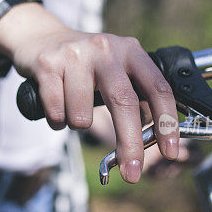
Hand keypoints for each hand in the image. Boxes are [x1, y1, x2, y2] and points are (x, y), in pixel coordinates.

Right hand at [0, 3, 178, 182]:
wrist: (40, 38)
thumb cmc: (85, 64)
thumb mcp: (116, 68)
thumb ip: (135, 95)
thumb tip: (154, 139)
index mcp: (131, 51)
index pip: (158, 88)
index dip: (167, 123)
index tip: (171, 151)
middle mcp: (106, 50)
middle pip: (124, 103)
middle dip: (130, 145)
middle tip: (132, 174)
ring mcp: (75, 55)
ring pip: (82, 116)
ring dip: (78, 125)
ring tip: (73, 109)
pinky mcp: (48, 65)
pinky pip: (57, 113)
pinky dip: (57, 121)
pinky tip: (57, 106)